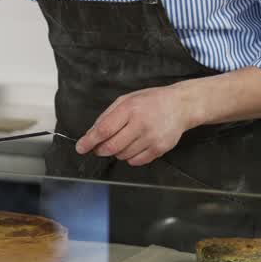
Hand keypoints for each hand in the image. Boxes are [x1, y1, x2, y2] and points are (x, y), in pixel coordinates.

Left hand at [74, 85, 194, 166]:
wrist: (180, 106)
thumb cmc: (150, 101)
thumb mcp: (125, 100)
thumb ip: (107, 116)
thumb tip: (91, 134)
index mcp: (129, 109)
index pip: (104, 130)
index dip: (89, 141)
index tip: (81, 148)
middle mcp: (141, 124)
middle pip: (112, 147)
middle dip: (100, 150)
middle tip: (98, 148)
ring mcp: (152, 138)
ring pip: (123, 156)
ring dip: (116, 152)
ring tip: (122, 141)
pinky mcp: (160, 148)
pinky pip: (137, 161)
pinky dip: (130, 157)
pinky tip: (133, 146)